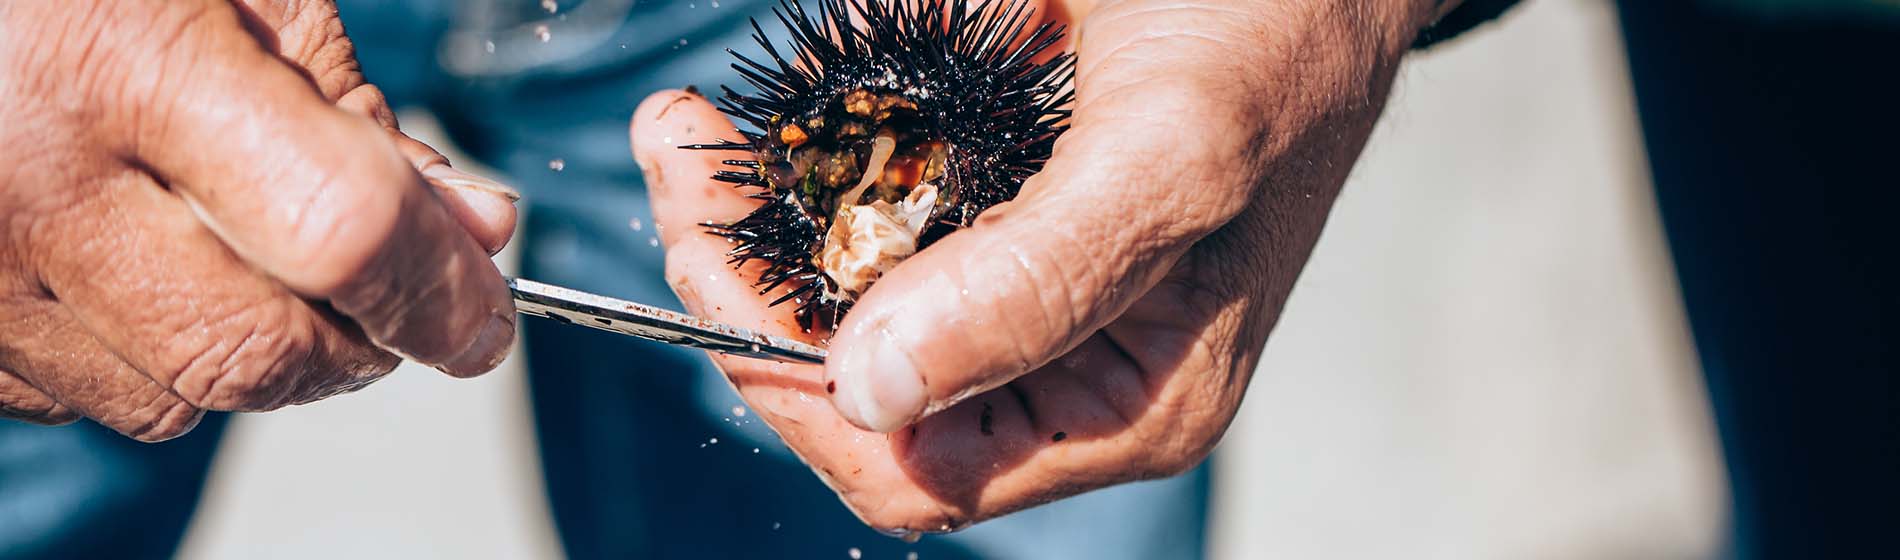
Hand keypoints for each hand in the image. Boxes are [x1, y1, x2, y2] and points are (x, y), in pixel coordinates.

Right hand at [0, 0, 518, 440]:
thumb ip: (356, 110)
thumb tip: (475, 229)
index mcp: (124, 69)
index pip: (339, 232)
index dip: (436, 290)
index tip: (482, 318)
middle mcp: (33, 190)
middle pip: (258, 352)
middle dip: (359, 344)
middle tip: (392, 297)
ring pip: (173, 396)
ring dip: (251, 350)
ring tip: (242, 244)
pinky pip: (84, 393)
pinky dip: (149, 351)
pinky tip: (143, 261)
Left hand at [635, 0, 1447, 530]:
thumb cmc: (1276, 48)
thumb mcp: (1167, 164)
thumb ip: (1033, 286)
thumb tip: (876, 386)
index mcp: (1119, 404)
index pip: (916, 465)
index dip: (794, 389)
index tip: (709, 265)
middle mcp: (1060, 365)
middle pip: (856, 385)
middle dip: (745, 287)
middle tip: (677, 165)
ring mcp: (1019, 285)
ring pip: (845, 300)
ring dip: (752, 221)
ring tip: (690, 135)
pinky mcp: (995, 206)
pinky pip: (873, 216)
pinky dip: (803, 170)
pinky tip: (760, 115)